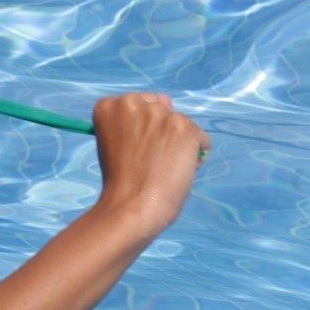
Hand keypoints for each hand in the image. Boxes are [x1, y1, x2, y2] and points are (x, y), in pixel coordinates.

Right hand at [91, 93, 209, 235]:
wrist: (131, 206)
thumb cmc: (121, 183)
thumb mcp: (116, 144)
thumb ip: (134, 124)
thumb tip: (166, 103)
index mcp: (109, 106)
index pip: (137, 104)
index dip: (140, 129)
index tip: (134, 149)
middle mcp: (133, 102)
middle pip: (160, 109)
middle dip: (161, 131)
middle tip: (151, 160)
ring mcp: (159, 114)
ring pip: (181, 123)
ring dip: (179, 143)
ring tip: (165, 168)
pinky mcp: (183, 127)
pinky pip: (201, 138)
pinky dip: (196, 154)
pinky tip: (179, 170)